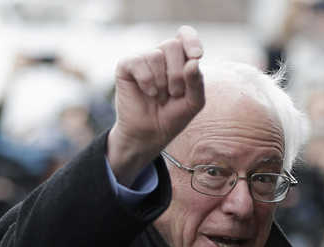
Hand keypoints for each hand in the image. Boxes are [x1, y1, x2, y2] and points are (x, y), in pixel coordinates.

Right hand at [106, 26, 204, 184]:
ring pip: (156, 55)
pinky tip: (148, 93)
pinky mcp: (125, 67)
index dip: (191, 40)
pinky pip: (138, 62)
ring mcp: (142, 60)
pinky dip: (146, 80)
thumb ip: (197, 82)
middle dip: (177, 74)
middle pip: (172, 45)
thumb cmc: (172, 117)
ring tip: (159, 97)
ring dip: (161, 82)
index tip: (197, 56)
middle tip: (175, 94)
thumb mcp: (193, 102)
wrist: (148, 135)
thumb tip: (194, 61)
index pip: (184, 34)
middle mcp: (160, 55)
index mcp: (178, 58)